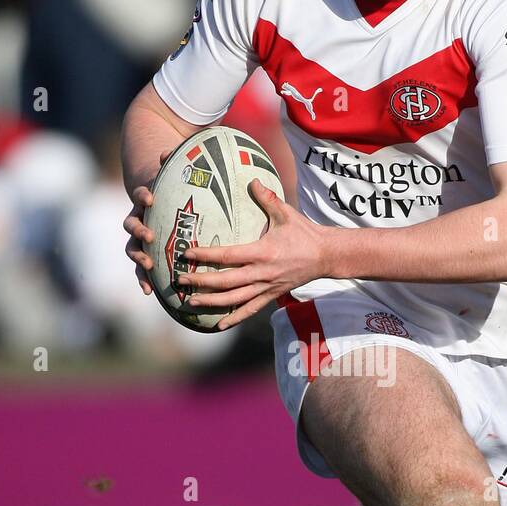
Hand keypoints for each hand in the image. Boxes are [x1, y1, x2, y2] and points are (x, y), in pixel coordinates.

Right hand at [123, 151, 169, 293]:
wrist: (159, 202)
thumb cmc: (173, 189)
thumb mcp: (174, 176)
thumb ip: (172, 164)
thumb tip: (168, 150)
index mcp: (144, 198)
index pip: (139, 194)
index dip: (143, 195)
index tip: (150, 198)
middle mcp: (137, 218)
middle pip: (131, 224)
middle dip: (139, 231)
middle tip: (149, 236)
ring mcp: (138, 238)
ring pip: (132, 248)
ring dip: (139, 258)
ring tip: (148, 267)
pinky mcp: (144, 254)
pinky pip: (140, 268)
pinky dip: (142, 279)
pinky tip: (149, 292)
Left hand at [177, 179, 331, 329]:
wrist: (326, 256)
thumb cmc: (304, 233)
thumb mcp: (286, 213)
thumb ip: (267, 198)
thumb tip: (252, 179)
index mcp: (262, 252)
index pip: (228, 255)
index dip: (206, 255)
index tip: (187, 254)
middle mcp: (262, 273)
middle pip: (226, 281)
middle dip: (201, 282)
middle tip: (180, 281)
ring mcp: (267, 287)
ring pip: (235, 299)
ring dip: (212, 302)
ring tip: (191, 302)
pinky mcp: (272, 295)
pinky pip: (250, 310)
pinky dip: (235, 318)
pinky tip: (219, 326)